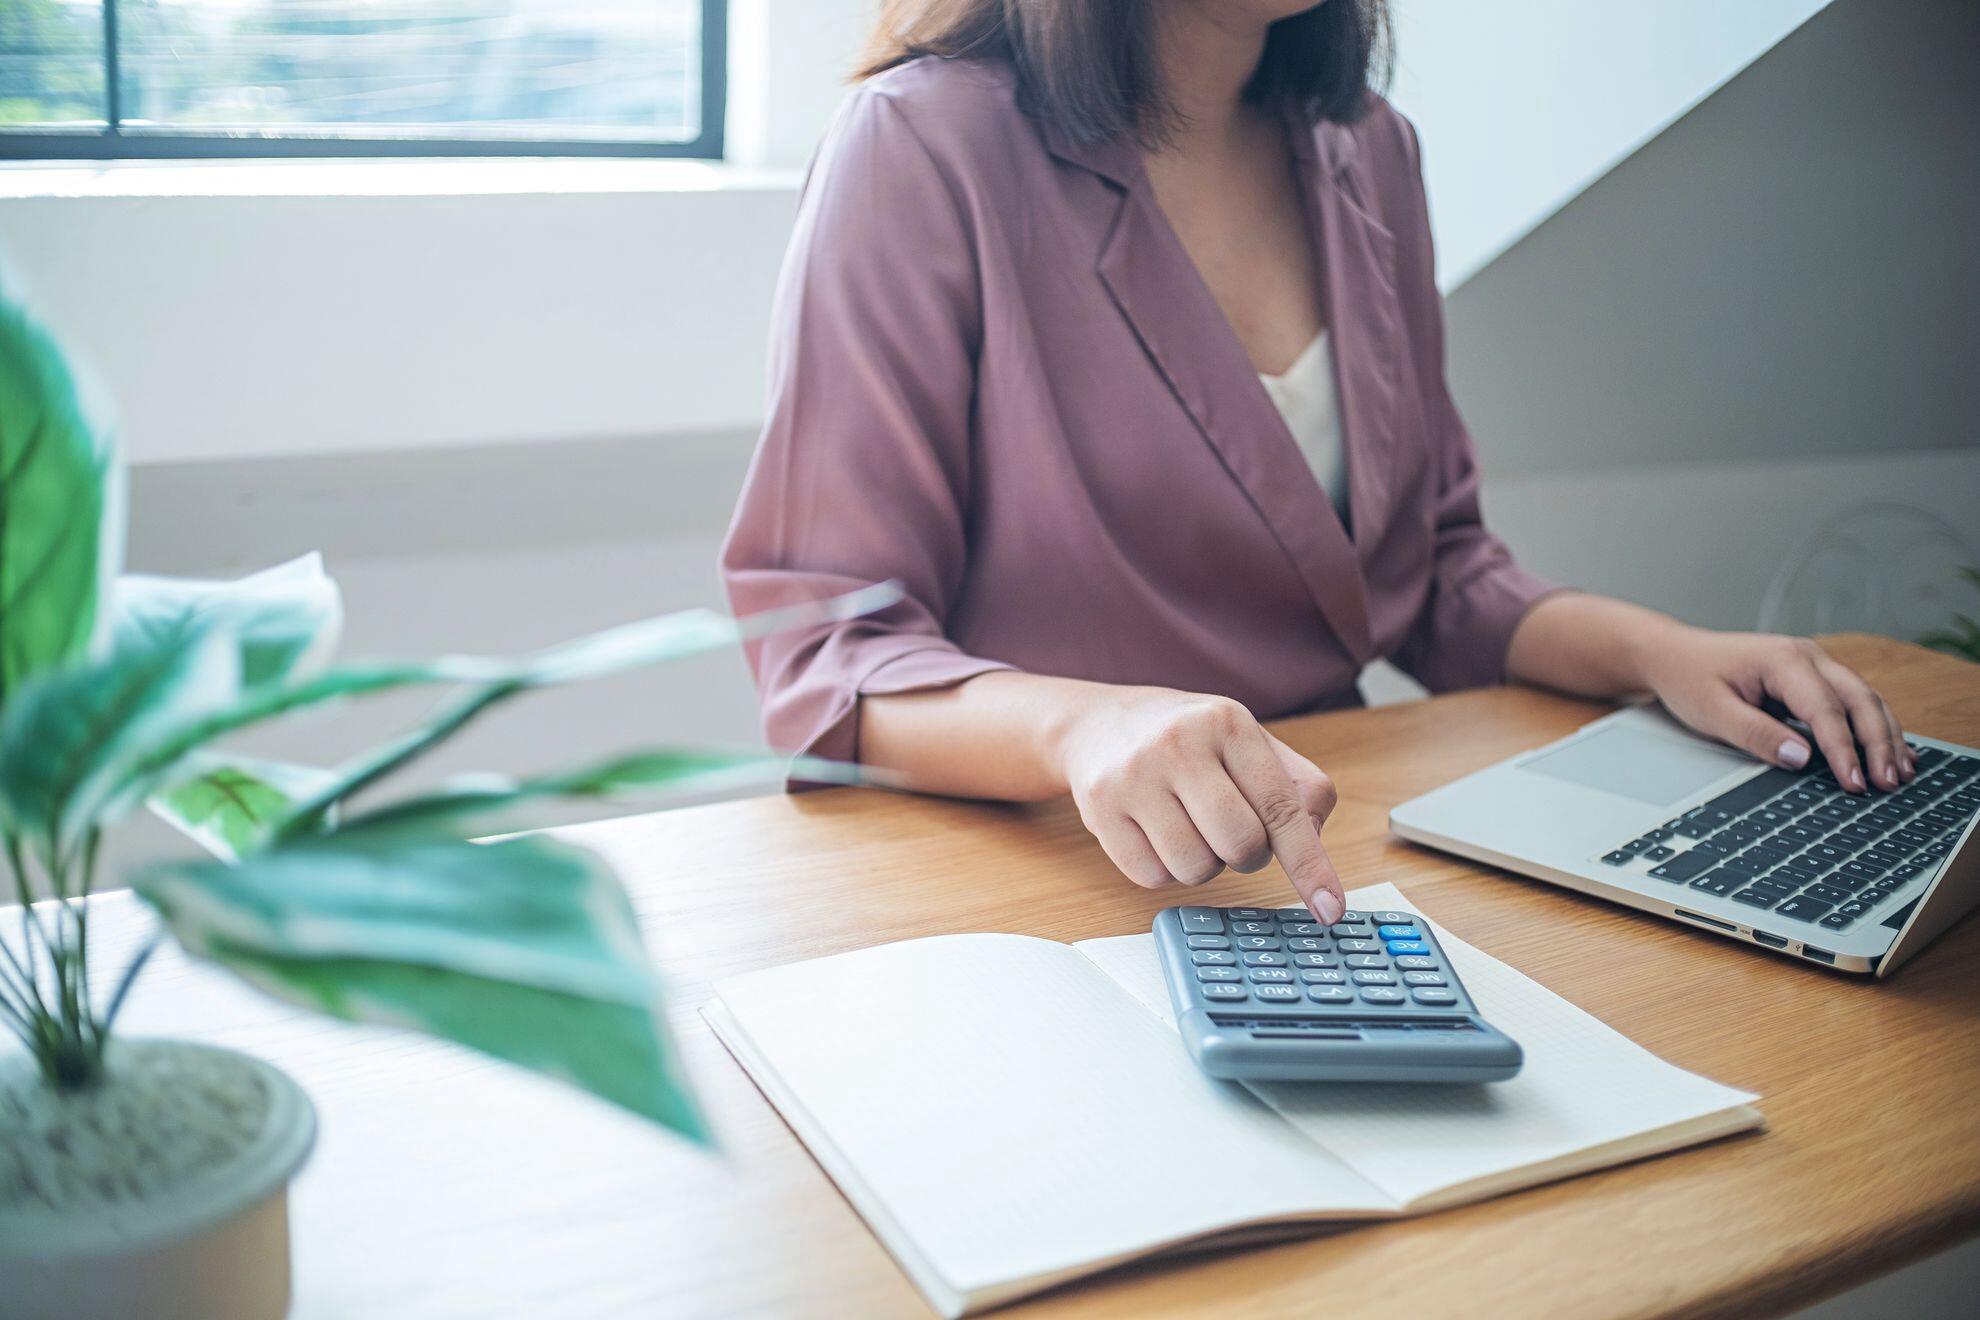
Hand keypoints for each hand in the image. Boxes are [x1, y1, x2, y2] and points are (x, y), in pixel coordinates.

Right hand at [1050, 687, 1346, 920]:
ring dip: (1204, 864)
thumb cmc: (1188, 740)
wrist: (1098, 724)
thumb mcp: (1249, 742)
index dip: (1310, 864)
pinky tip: (1156, 832)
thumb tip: (1311, 840)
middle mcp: (1179, 744)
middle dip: (1247, 856)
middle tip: (1231, 831)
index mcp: (1228, 723)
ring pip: (1196, 869)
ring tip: (1189, 826)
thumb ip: (1297, 787)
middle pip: (1241, 846)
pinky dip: (1165, 869)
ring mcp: (1134, 777)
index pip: (1281, 807)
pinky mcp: (1101, 810)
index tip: (1330, 908)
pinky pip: (1153, 877)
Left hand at [1640, 629, 1913, 792]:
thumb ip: (1756, 734)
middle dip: (1878, 743)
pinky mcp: (1814, 678)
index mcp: (1783, 659)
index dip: (1843, 749)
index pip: (1825, 709)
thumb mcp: (1712, 712)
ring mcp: (1815, 664)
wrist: (1673, 655)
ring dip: (1885, 736)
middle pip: (1859, 699)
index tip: (1855, 783)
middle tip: (1887, 783)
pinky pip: (1853, 702)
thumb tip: (1801, 758)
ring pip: (1865, 699)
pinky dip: (1874, 727)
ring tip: (1899, 773)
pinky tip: (1892, 752)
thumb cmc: (1689, 678)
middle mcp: (1807, 656)